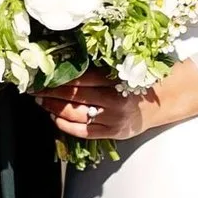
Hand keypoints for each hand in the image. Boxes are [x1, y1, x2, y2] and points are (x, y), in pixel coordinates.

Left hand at [40, 64, 197, 146]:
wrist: (164, 101)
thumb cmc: (141, 80)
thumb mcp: (123, 69)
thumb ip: (99, 69)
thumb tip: (66, 63)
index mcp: (117, 80)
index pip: (81, 79)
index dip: (59, 78)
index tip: (42, 75)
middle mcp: (114, 101)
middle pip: (74, 96)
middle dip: (50, 92)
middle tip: (34, 88)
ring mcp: (113, 119)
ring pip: (76, 114)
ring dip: (54, 108)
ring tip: (42, 101)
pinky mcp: (113, 133)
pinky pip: (83, 131)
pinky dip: (66, 125)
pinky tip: (55, 118)